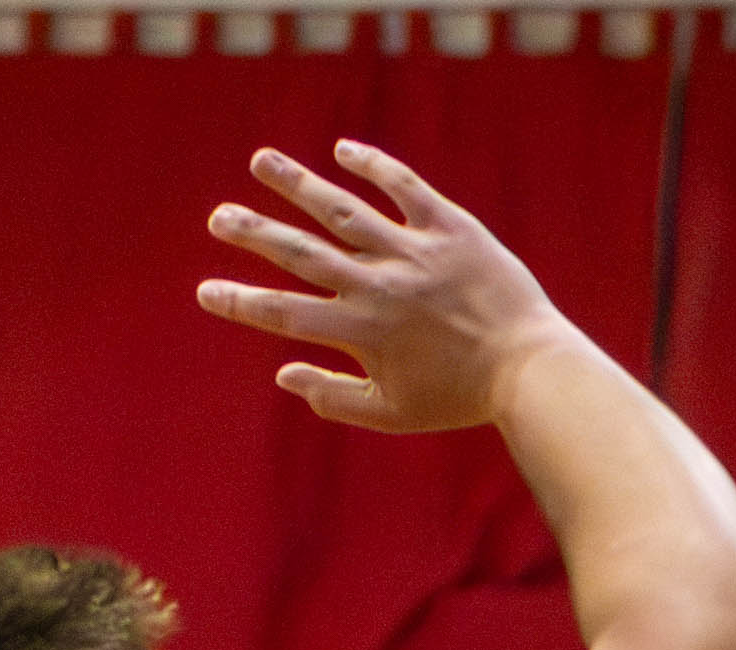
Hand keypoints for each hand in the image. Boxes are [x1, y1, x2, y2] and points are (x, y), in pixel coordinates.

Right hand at [200, 141, 575, 431]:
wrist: (529, 369)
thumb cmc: (461, 399)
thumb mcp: (393, 413)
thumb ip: (334, 397)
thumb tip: (284, 376)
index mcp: (360, 331)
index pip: (284, 314)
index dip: (241, 302)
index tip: (205, 289)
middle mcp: (378, 285)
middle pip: (302, 252)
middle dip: (254, 234)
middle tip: (218, 217)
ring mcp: (413, 252)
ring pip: (343, 209)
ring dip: (298, 184)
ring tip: (263, 161)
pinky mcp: (450, 228)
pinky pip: (404, 188)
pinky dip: (373, 166)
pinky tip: (342, 150)